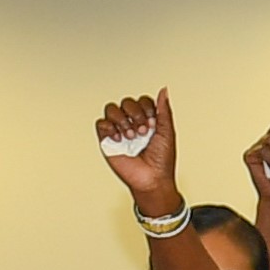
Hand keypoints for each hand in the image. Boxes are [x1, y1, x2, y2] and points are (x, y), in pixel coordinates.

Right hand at [93, 91, 181, 216]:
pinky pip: (101, 123)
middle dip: (136, 114)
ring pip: (112, 109)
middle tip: (142, 131)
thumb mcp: (167, 132)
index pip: (142, 101)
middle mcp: (132, 123)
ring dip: (123, 120)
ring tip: (131, 136)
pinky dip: (110, 128)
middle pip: (127, 102)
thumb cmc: (162, 161)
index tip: (153, 125)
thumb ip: (164, 111)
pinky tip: (120, 139)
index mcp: (147, 120)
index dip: (147, 108)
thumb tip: (164, 90)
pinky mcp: (107, 140)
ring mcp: (118, 130)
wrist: (152, 179)